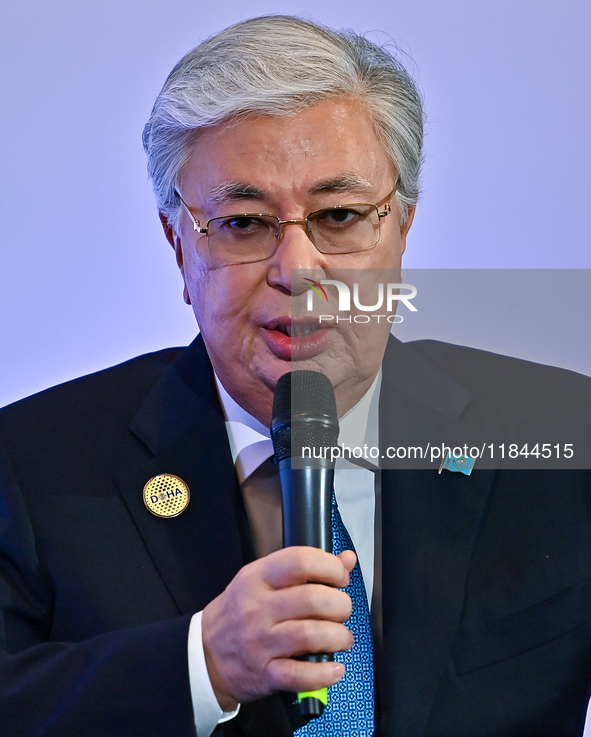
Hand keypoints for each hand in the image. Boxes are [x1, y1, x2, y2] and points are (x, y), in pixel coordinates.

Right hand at [201, 546, 355, 710]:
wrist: (205, 654)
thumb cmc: (239, 613)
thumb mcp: (263, 580)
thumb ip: (305, 569)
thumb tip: (346, 559)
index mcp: (257, 578)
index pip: (300, 561)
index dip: (330, 567)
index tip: (340, 577)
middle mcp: (257, 608)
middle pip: (313, 599)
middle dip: (340, 604)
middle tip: (342, 609)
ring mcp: (260, 642)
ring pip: (311, 635)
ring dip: (339, 637)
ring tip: (342, 637)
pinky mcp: (265, 673)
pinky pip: (301, 675)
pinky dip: (325, 673)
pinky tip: (335, 668)